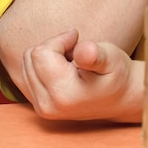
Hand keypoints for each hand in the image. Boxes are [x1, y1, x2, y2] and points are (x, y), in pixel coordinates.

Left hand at [22, 29, 143, 120]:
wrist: (121, 98)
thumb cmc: (116, 74)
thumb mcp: (112, 59)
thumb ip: (96, 55)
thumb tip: (83, 51)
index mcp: (64, 94)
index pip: (41, 52)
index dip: (61, 40)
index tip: (78, 43)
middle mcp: (48, 105)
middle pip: (31, 57)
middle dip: (53, 47)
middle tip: (76, 54)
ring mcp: (42, 107)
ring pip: (27, 63)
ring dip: (48, 56)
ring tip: (72, 63)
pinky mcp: (38, 105)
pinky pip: (29, 73)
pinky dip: (44, 66)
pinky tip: (64, 71)